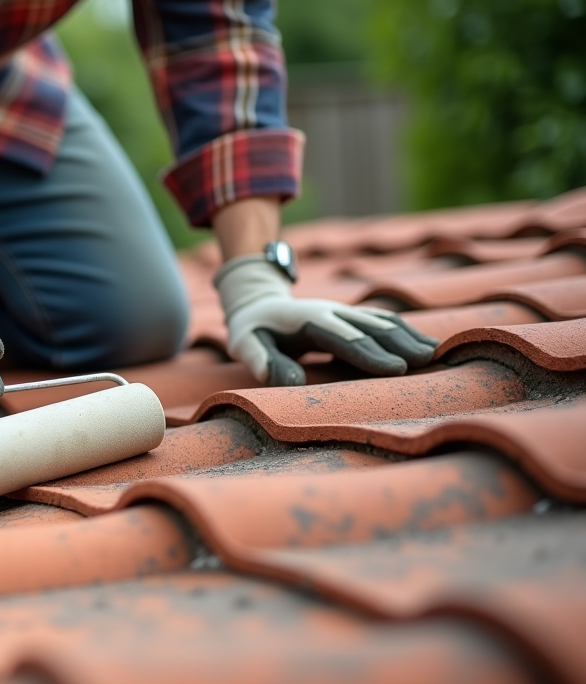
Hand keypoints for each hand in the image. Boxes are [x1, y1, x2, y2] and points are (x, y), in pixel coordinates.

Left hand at [216, 256, 437, 385]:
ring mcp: (344, 311)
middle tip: (430, 362)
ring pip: (382, 321)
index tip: (396, 369)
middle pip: (371, 327)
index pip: (343, 338)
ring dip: (410, 336)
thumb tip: (292, 381)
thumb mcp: (245, 344)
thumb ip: (263, 361)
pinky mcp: (352, 316)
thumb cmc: (252, 330)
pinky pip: (383, 321)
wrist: (257, 302)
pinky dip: (407, 331)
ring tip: (439, 354)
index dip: (370, 353)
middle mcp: (332, 311)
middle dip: (401, 344)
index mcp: (308, 320)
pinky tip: (427, 345)